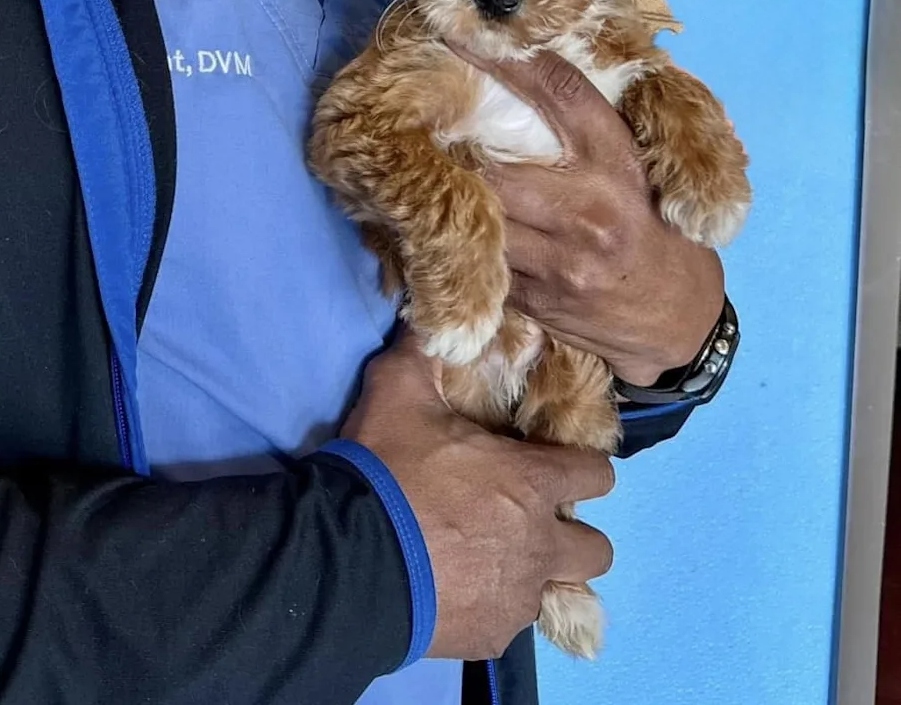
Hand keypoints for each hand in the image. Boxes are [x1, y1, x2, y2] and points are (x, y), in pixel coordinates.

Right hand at [342, 331, 614, 659]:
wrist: (351, 562)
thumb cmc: (389, 471)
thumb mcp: (399, 392)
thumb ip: (423, 352)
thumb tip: (433, 315)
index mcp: (532, 483)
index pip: (599, 475)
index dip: (582, 467)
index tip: (553, 464)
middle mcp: (540, 543)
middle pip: (598, 548)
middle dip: (574, 534)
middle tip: (529, 519)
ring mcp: (518, 596)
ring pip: (555, 589)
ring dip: (534, 574)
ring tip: (487, 557)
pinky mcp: (491, 636)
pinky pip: (508, 622)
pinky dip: (490, 605)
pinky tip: (453, 587)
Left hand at [453, 48, 724, 387]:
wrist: (680, 320)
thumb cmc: (657, 227)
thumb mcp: (640, 167)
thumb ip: (589, 129)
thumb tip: (524, 69)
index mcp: (617, 161)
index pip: (559, 92)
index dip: (507, 60)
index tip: (464, 34)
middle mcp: (589, 208)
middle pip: (494, 169)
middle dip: (456, 151)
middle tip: (422, 127)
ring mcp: (560, 261)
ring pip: (480, 220)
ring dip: (452, 200)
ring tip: (425, 179)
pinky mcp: (538, 300)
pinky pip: (483, 263)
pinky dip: (465, 244)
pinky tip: (449, 230)